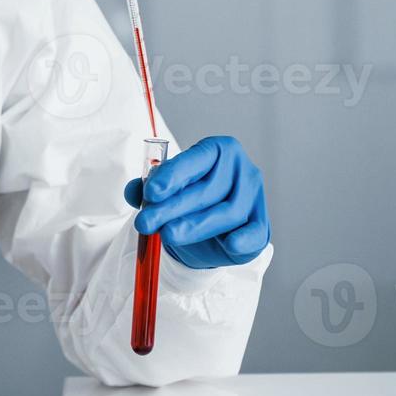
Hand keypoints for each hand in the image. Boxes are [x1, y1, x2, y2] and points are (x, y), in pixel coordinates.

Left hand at [122, 136, 269, 268]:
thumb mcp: (166, 190)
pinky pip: (256, 232)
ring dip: (195, 225)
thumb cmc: (187, 200)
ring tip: (167, 234)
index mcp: (219, 150)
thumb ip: (149, 188)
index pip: (197, 158)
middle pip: (209, 189)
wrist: (207, 231)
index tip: (151, 192)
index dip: (174, 174)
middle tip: (146, 222)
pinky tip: (230, 244)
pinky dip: (243, 239)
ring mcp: (255, 197)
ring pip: (228, 212)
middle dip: (173, 207)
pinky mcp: (261, 225)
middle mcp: (242, 170)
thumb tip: (134, 191)